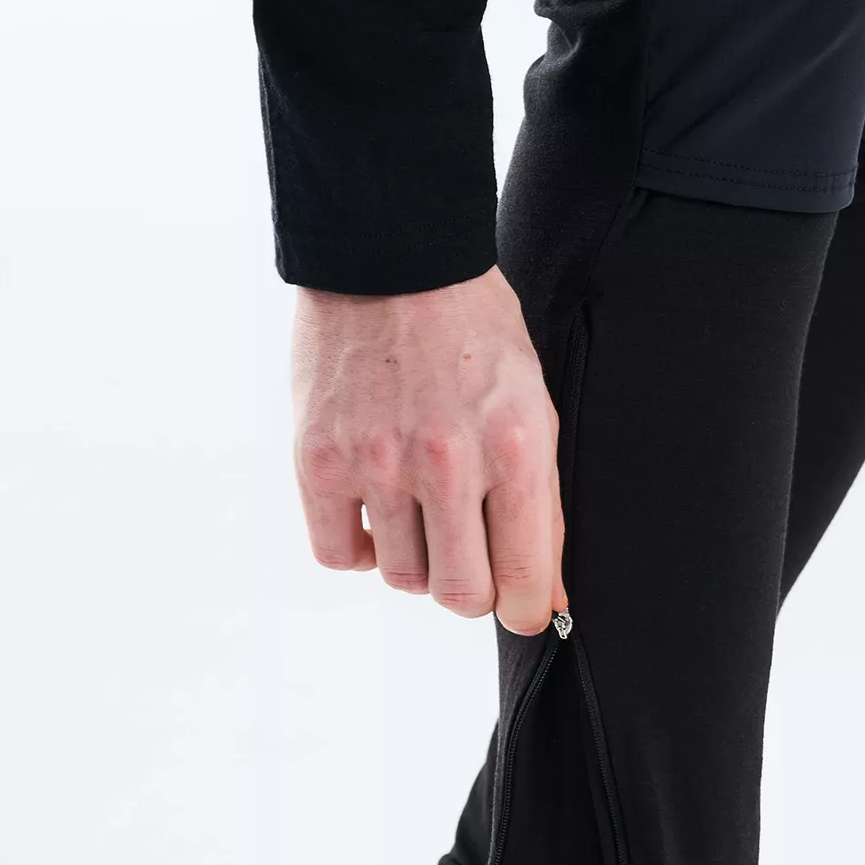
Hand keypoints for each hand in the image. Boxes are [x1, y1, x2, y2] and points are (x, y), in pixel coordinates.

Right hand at [291, 269, 565, 634]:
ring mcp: (376, 460)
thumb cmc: (474, 334)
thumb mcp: (533, 410)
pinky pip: (338, 554)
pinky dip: (360, 547)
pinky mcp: (317, 456)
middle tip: (471, 558)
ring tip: (422, 508)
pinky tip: (377, 511)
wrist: (391, 255)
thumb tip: (546, 597)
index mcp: (515, 447)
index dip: (525, 610)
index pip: (524, 579)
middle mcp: (446, 459)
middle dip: (472, 590)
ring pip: (401, 577)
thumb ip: (541, 508)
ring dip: (417, 558)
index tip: (521, 607)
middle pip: (459, 595)